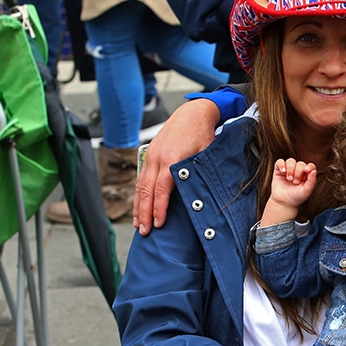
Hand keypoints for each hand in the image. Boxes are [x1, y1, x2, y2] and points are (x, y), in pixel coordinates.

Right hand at [133, 99, 219, 233]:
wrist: (193, 113)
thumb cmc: (203, 133)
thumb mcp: (207, 153)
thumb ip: (200, 173)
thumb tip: (200, 197)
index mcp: (172, 159)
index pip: (161, 189)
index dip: (159, 208)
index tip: (158, 224)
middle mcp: (157, 158)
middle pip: (146, 190)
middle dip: (144, 213)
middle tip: (144, 232)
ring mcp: (150, 156)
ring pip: (140, 185)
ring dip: (138, 206)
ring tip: (138, 225)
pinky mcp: (148, 155)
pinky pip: (140, 178)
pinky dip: (138, 194)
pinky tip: (138, 207)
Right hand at [266, 158, 316, 217]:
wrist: (284, 203)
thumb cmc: (296, 197)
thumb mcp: (306, 191)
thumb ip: (312, 181)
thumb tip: (314, 171)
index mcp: (307, 175)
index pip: (310, 166)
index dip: (309, 166)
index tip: (307, 170)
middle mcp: (298, 171)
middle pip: (300, 163)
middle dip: (298, 172)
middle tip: (295, 182)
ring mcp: (288, 170)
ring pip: (291, 161)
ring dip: (291, 169)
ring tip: (289, 179)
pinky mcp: (279, 170)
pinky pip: (280, 162)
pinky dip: (281, 165)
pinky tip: (283, 172)